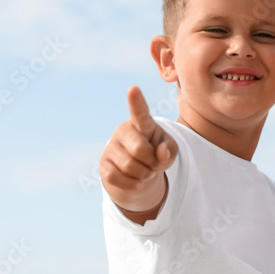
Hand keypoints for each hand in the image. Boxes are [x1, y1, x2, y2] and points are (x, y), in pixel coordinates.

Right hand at [99, 86, 178, 219]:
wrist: (140, 172)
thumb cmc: (157, 153)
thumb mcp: (170, 150)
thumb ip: (170, 149)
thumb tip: (161, 153)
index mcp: (142, 123)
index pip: (139, 112)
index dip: (136, 101)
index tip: (133, 89)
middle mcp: (123, 131)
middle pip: (140, 150)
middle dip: (152, 162)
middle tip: (153, 163)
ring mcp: (111, 147)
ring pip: (129, 167)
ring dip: (144, 175)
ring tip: (146, 171)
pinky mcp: (104, 164)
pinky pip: (116, 177)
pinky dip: (132, 184)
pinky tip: (138, 182)